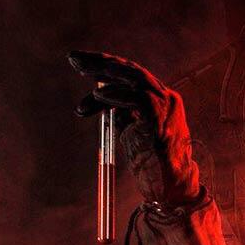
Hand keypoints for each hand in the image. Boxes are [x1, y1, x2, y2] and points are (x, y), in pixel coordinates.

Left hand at [69, 50, 199, 203]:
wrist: (171, 187)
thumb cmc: (150, 164)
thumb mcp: (129, 130)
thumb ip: (118, 112)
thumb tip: (96, 96)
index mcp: (160, 99)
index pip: (131, 75)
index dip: (105, 67)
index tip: (81, 63)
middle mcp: (166, 98)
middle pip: (131, 71)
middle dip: (100, 62)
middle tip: (73, 58)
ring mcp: (166, 107)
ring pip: (135, 78)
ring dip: (106, 71)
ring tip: (82, 67)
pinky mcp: (161, 120)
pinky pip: (138, 99)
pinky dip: (116, 95)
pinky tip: (98, 94)